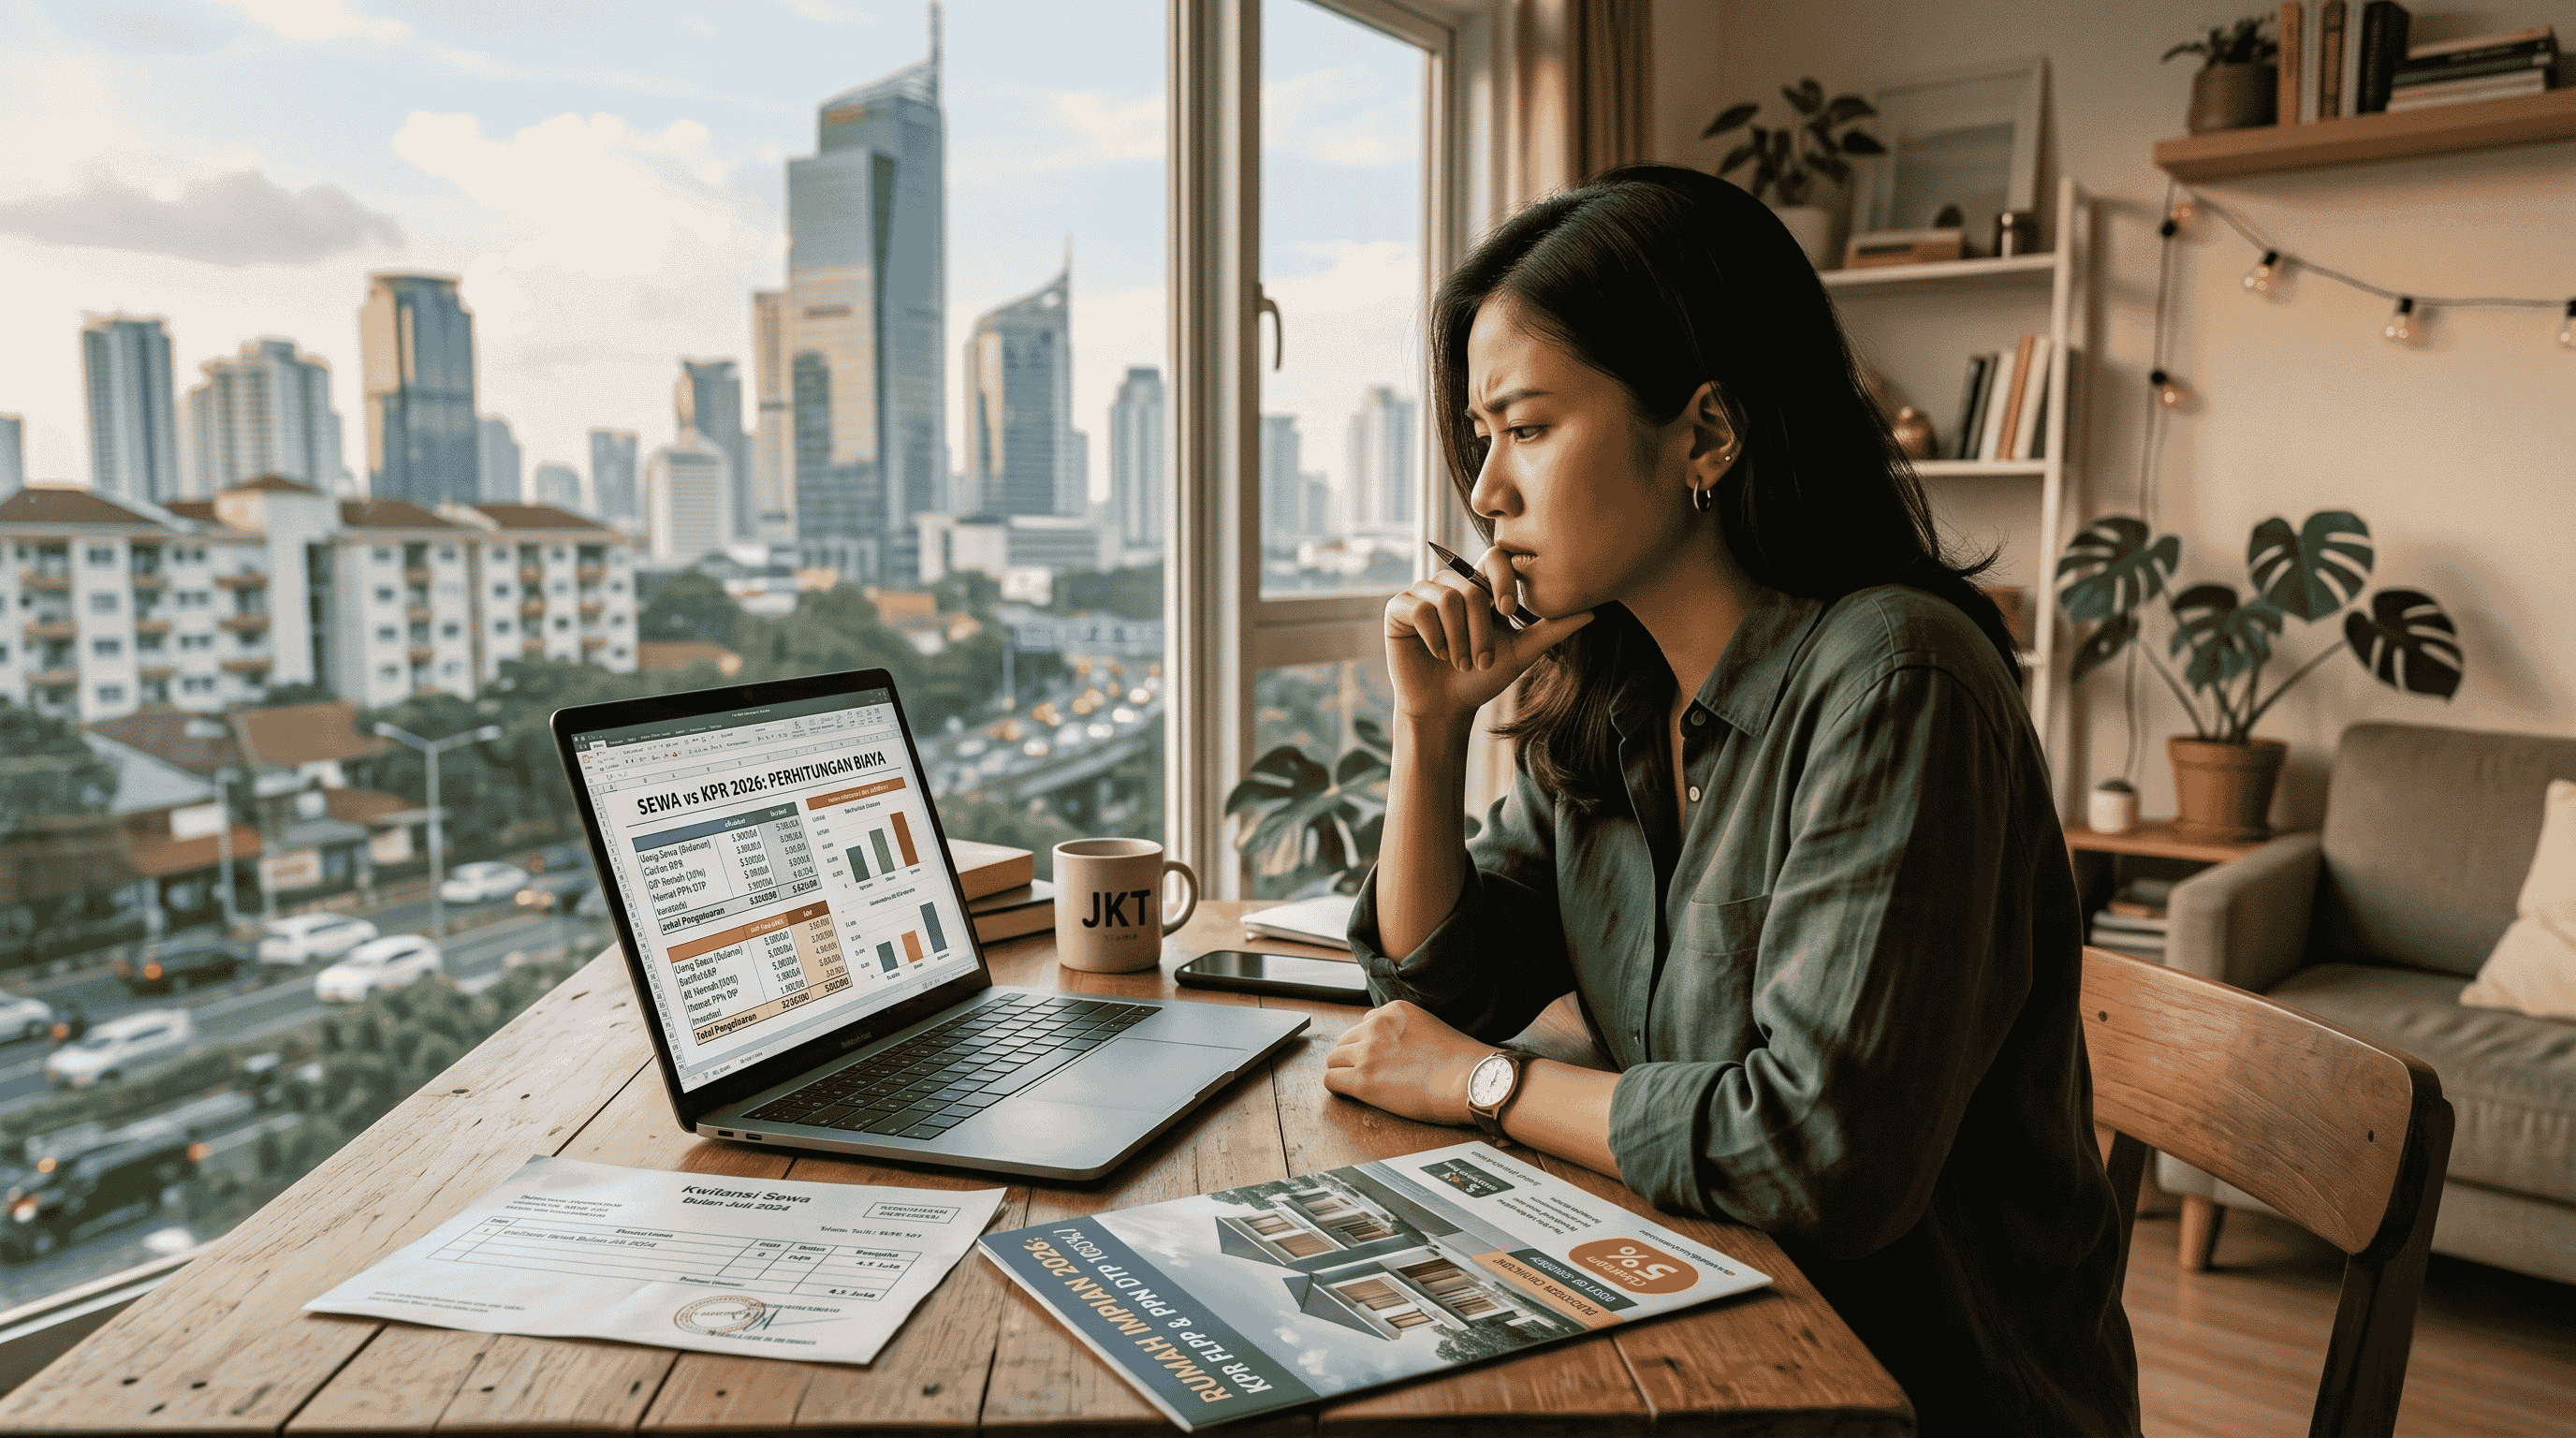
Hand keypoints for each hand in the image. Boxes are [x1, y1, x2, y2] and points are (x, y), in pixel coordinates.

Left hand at [1320, 1000, 1489, 1125]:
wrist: (1470, 1080)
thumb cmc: (1460, 1061)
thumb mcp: (1430, 1027)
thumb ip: (1406, 1031)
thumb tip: (1397, 1049)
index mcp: (1393, 1011)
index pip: (1365, 1024)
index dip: (1370, 1044)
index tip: (1379, 1058)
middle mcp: (1376, 1026)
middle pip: (1345, 1040)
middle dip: (1354, 1057)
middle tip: (1370, 1074)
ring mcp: (1367, 1053)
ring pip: (1334, 1059)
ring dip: (1344, 1071)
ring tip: (1361, 1085)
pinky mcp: (1363, 1080)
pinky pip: (1330, 1080)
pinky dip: (1338, 1088)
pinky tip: (1351, 1094)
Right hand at [1383, 549, 1591, 722]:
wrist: (1446, 707)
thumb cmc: (1482, 679)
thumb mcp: (1522, 653)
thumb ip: (1551, 629)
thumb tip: (1593, 610)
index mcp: (1480, 587)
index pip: (1494, 558)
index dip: (1502, 578)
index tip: (1508, 611)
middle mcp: (1451, 584)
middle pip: (1471, 587)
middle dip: (1480, 631)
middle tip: (1479, 661)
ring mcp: (1423, 593)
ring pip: (1447, 598)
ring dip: (1458, 639)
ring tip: (1460, 662)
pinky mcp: (1398, 608)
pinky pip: (1420, 609)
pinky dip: (1435, 637)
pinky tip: (1436, 654)